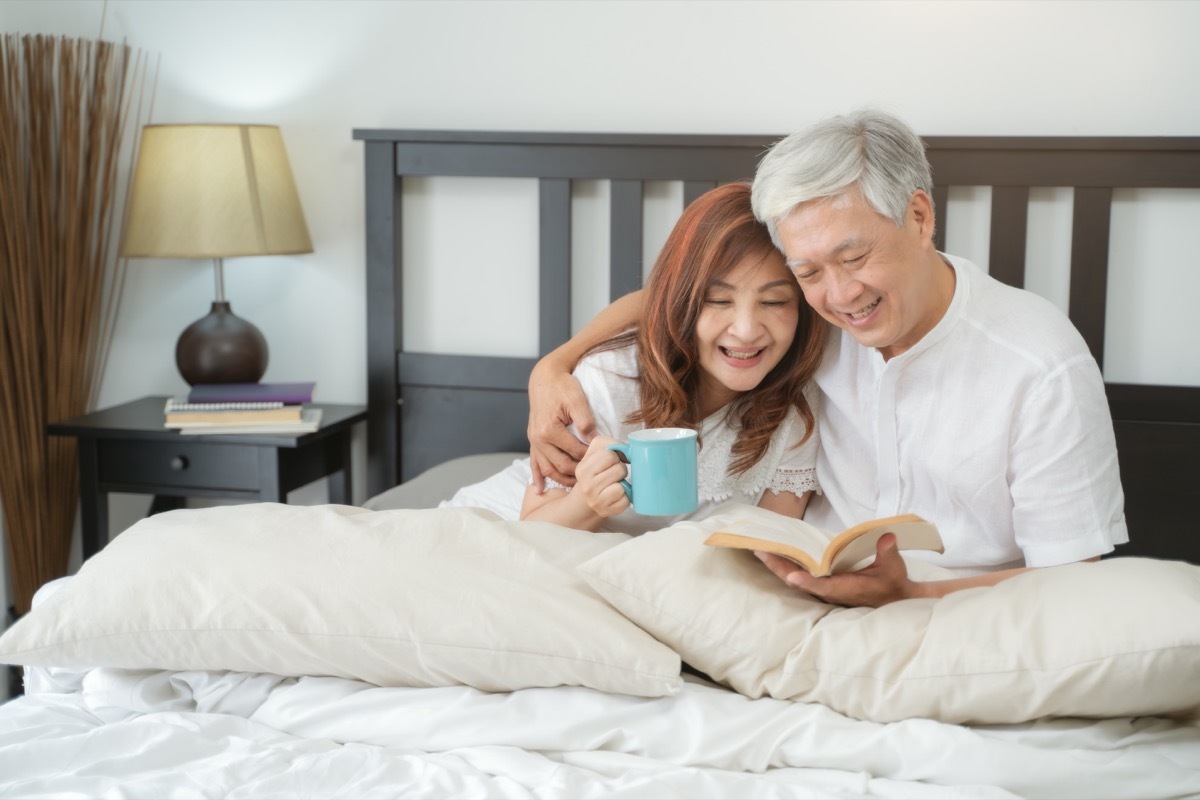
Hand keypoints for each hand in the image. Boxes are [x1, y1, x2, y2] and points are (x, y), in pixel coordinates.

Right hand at [528, 358, 594, 488]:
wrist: (544, 379)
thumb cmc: (562, 387)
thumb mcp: (577, 399)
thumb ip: (585, 421)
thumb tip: (594, 440)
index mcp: (549, 430)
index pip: (575, 452)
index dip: (590, 458)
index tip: (604, 461)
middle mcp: (538, 438)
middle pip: (561, 465)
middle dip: (579, 472)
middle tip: (596, 476)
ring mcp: (533, 441)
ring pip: (548, 468)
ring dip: (562, 479)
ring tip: (578, 486)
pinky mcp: (533, 441)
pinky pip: (534, 463)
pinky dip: (537, 477)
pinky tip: (540, 489)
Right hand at [573, 437, 630, 517]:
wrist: (587, 499)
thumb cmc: (596, 472)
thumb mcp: (596, 453)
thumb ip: (610, 444)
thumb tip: (628, 450)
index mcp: (583, 468)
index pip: (609, 455)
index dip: (614, 457)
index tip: (610, 463)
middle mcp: (586, 486)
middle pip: (619, 469)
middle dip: (620, 470)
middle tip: (613, 475)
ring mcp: (595, 501)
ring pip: (621, 486)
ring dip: (622, 484)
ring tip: (615, 484)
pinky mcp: (606, 511)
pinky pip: (625, 501)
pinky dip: (625, 497)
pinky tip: (617, 496)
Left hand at [755, 533, 917, 606]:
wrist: (893, 598)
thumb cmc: (892, 582)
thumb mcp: (895, 567)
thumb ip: (888, 552)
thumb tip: (887, 537)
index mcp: (848, 588)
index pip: (825, 585)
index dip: (808, 581)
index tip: (793, 576)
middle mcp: (832, 591)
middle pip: (800, 581)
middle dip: (780, 568)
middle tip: (761, 552)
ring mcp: (825, 589)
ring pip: (796, 579)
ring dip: (778, 566)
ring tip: (760, 551)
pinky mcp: (822, 584)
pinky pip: (799, 575)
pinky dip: (785, 566)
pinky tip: (773, 556)